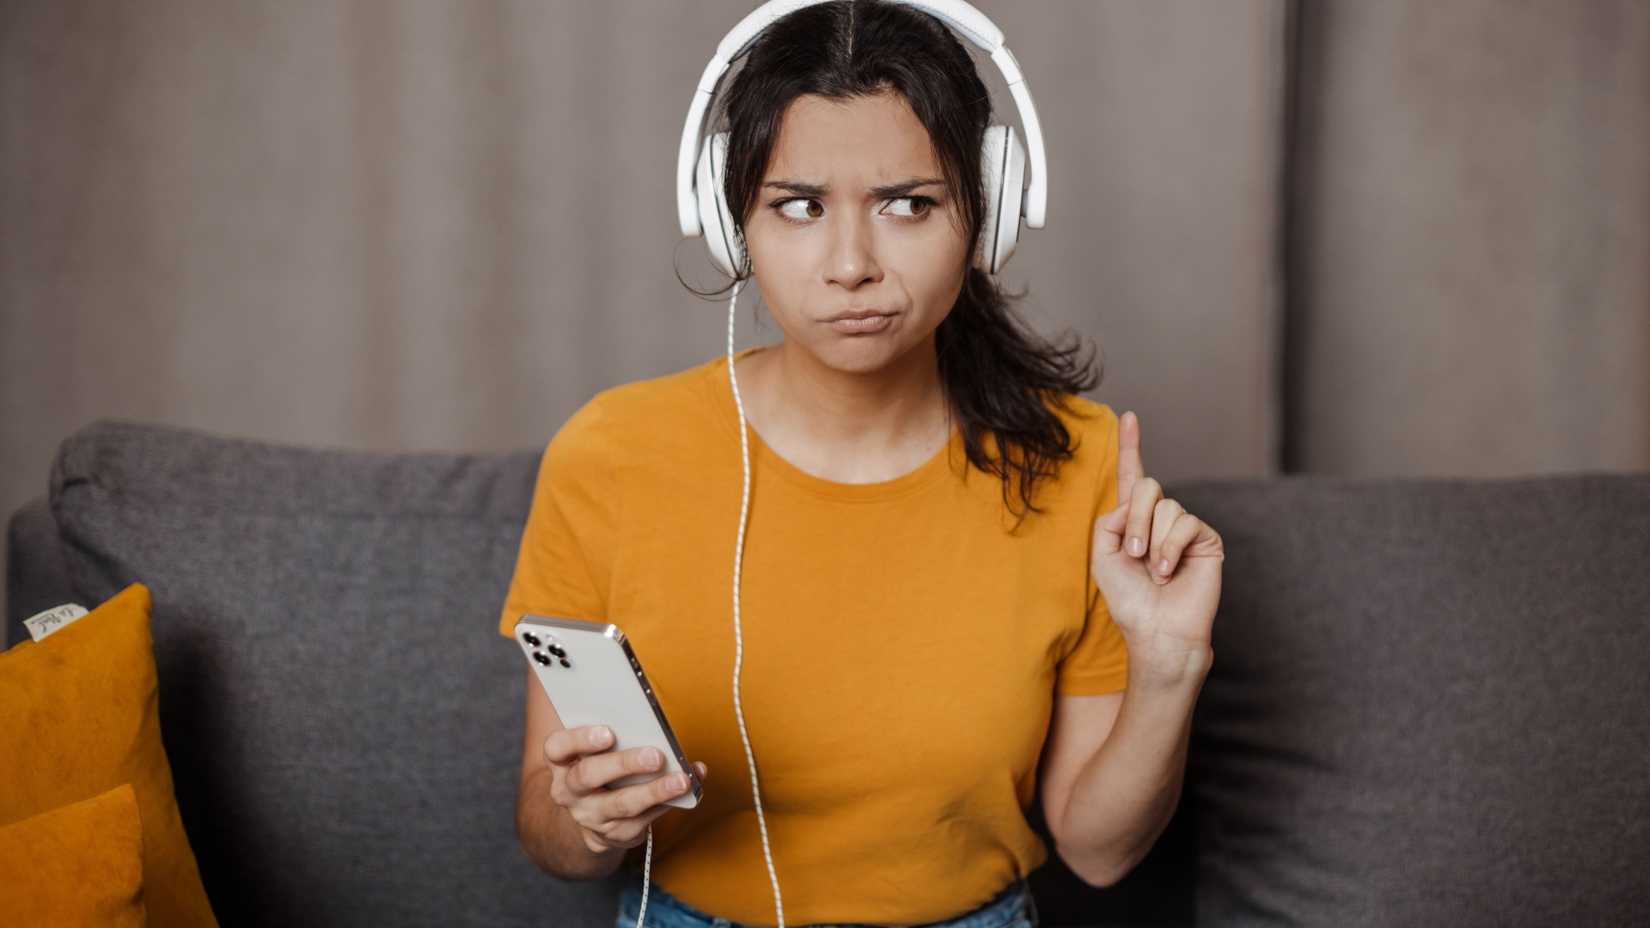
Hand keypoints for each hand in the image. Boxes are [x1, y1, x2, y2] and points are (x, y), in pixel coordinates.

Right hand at [544, 725, 707, 853]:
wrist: (593, 815)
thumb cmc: (601, 766)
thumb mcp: (595, 751)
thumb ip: (614, 735)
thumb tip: (653, 721)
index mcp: (561, 762)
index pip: (557, 748)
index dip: (580, 739)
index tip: (608, 733)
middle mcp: (569, 791)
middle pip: (589, 775)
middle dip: (624, 764)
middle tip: (655, 756)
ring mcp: (591, 816)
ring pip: (622, 803)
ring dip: (655, 791)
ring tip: (682, 780)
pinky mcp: (615, 833)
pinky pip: (644, 819)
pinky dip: (670, 802)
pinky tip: (688, 789)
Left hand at [1090, 410, 1223, 680]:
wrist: (1156, 629)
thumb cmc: (1129, 599)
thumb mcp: (1102, 556)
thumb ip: (1109, 520)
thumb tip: (1136, 499)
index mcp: (1133, 520)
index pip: (1133, 477)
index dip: (1131, 445)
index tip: (1129, 415)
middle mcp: (1160, 519)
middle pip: (1147, 485)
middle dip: (1135, 519)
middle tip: (1134, 555)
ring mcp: (1184, 527)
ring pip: (1166, 505)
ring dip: (1152, 539)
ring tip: (1155, 570)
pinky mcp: (1207, 539)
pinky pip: (1186, 523)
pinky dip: (1172, 547)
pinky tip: (1171, 571)